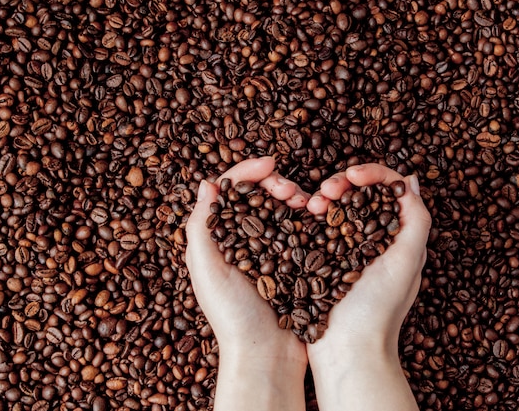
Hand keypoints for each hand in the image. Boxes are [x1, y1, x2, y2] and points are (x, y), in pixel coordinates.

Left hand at [185, 156, 309, 410]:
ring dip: (295, 196)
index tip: (271, 164)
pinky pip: (300, 229)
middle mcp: (243, 239)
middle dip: (276, 183)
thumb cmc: (232, 315)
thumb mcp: (206, 269)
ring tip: (308, 203)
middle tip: (291, 191)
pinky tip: (317, 215)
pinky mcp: (293, 261)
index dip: (248, 171)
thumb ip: (201, 226)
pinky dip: (308, 217)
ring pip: (282, 208)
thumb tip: (207, 181)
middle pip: (259, 195)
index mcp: (218, 237)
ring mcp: (270, 250)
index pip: (230, 190)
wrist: (266, 355)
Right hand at [305, 163, 430, 410]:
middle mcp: (374, 238)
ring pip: (337, 206)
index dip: (371, 174)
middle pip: (360, 193)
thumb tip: (410, 181)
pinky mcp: (323, 257)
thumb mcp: (407, 262)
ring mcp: (347, 247)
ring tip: (313, 204)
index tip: (352, 175)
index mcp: (397, 235)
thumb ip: (416, 220)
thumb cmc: (379, 310)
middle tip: (326, 191)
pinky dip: (312, 214)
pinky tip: (305, 213)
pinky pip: (319, 225)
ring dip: (325, 195)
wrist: (346, 350)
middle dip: (343, 182)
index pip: (389, 189)